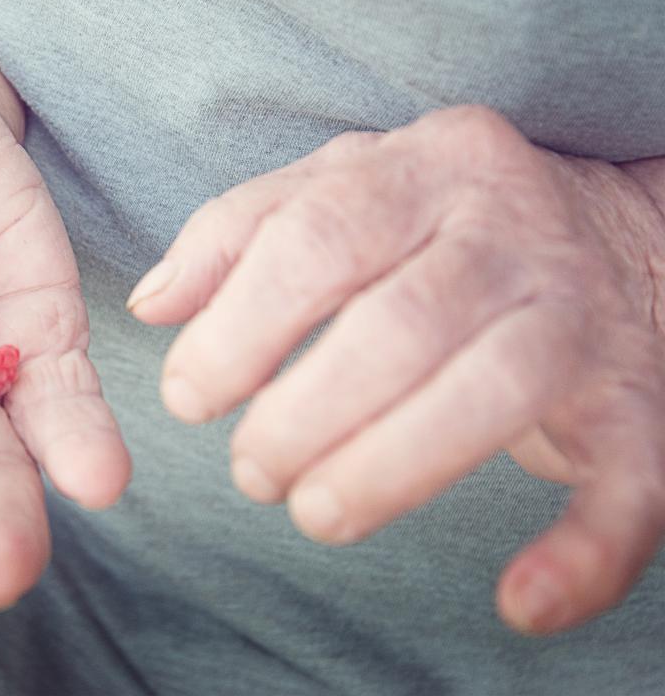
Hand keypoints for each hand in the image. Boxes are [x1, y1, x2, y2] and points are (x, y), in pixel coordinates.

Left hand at [129, 105, 664, 633]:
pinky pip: (634, 480)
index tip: (189, 396)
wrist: (612, 234)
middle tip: (250, 472)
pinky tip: (522, 602)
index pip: (318, 237)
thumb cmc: (436, 221)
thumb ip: (235, 233)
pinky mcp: (641, 399)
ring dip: (391, 470)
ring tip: (314, 513)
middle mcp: (512, 230)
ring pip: (496, 390)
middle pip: (400, 323)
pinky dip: (589, 551)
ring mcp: (584, 313)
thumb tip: (153, 306)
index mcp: (426, 166)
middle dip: (304, 413)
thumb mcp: (334, 188)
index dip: (241, 327)